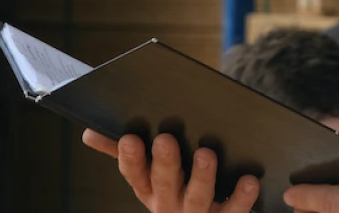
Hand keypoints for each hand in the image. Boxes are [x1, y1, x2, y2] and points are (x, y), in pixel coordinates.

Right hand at [82, 128, 259, 212]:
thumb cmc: (175, 188)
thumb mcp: (148, 176)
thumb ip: (122, 152)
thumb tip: (89, 133)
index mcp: (149, 189)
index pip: (134, 175)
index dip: (130, 159)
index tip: (130, 138)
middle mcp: (169, 204)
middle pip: (164, 185)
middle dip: (165, 164)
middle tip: (166, 140)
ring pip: (197, 198)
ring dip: (201, 177)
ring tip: (206, 154)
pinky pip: (233, 210)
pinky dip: (241, 197)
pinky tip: (249, 180)